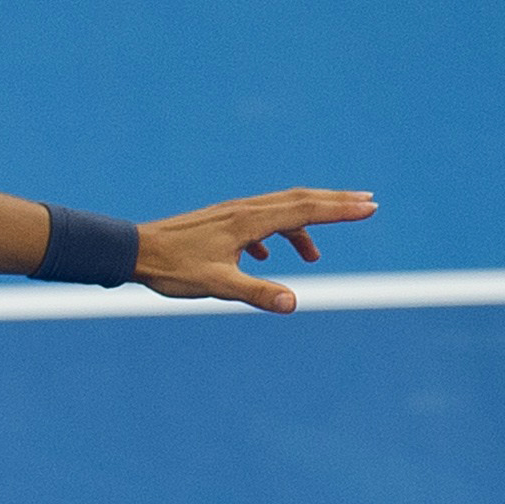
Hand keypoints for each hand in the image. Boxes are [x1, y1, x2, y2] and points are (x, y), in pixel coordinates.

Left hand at [136, 188, 378, 312]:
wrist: (134, 251)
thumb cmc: (173, 269)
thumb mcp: (218, 285)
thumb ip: (258, 293)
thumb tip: (293, 303)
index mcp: (249, 221)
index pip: (305, 210)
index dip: (340, 210)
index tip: (370, 207)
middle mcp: (244, 210)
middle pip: (299, 200)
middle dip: (335, 203)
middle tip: (368, 203)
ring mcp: (232, 213)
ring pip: (279, 211)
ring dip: (303, 225)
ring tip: (314, 257)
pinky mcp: (220, 222)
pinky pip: (257, 222)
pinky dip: (273, 235)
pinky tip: (265, 257)